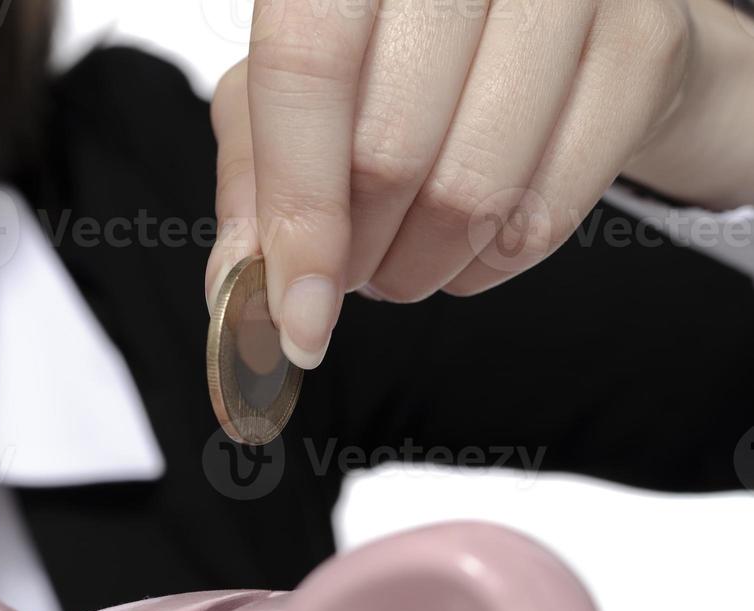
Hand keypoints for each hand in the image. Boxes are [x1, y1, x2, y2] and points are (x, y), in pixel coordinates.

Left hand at [206, 0, 700, 367]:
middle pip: (389, 146)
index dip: (296, 206)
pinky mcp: (643, 42)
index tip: (296, 311)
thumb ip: (256, 174)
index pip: (305, 64)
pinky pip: (552, 207)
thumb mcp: (300, 94)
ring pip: (474, 188)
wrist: (557, 20)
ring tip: (403, 264)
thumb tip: (238, 281)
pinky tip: (469, 253)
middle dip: (356, 251)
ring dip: (422, 266)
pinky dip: (494, 263)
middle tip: (348, 274)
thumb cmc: (403, 55)